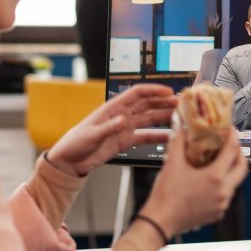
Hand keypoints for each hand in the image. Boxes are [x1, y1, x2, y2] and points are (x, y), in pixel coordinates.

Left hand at [47, 84, 175, 175]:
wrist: (71, 160)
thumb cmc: (76, 143)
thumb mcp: (91, 135)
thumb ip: (109, 127)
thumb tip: (124, 120)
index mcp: (113, 107)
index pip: (137, 93)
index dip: (154, 90)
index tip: (169, 92)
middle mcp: (121, 115)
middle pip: (147, 104)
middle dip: (164, 102)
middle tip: (180, 104)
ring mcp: (125, 127)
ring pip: (149, 118)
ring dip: (163, 117)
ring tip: (179, 117)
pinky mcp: (126, 140)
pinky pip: (145, 136)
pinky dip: (157, 136)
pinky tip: (168, 137)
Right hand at [139, 128, 247, 237]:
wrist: (161, 220)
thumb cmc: (166, 197)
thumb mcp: (172, 164)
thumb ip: (178, 142)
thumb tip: (180, 129)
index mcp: (215, 178)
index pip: (232, 151)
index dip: (232, 137)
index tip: (230, 131)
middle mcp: (223, 192)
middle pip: (242, 168)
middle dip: (238, 154)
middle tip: (230, 146)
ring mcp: (221, 204)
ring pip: (235, 183)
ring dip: (230, 171)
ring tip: (218, 162)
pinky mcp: (217, 212)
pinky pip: (226, 195)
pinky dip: (222, 185)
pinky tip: (210, 180)